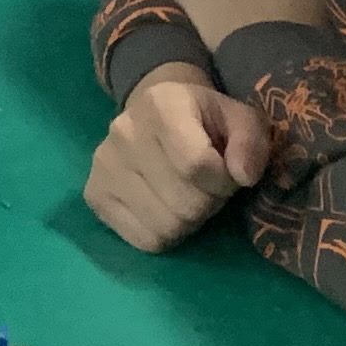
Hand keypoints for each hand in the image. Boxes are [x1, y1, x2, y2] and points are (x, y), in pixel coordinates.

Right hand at [83, 65, 267, 249]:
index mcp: (161, 104)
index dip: (223, 181)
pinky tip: (164, 208)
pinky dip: (164, 235)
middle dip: (208, 203)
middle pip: (184, 203)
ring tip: (186, 196)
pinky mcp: (94, 194)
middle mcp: (124, 131)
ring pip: (165, 226)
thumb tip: (244, 176)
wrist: (155, 114)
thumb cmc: (205, 121)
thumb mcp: (240, 119)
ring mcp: (104, 164)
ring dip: (188, 222)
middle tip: (206, 187)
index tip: (227, 174)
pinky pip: (143, 240)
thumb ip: (251, 142)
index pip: (197, 166)